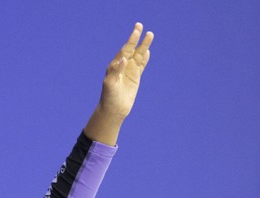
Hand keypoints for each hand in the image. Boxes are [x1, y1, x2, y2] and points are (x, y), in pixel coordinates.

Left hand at [84, 23, 153, 144]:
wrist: (113, 110)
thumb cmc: (109, 97)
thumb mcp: (110, 84)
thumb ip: (116, 71)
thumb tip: (124, 59)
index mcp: (115, 66)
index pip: (124, 50)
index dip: (131, 40)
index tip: (136, 31)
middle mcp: (122, 66)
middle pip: (132, 49)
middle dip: (136, 38)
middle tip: (140, 25)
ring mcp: (129, 71)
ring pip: (139, 56)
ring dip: (144, 46)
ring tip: (150, 34)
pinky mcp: (135, 78)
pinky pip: (141, 65)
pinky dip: (145, 59)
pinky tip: (147, 52)